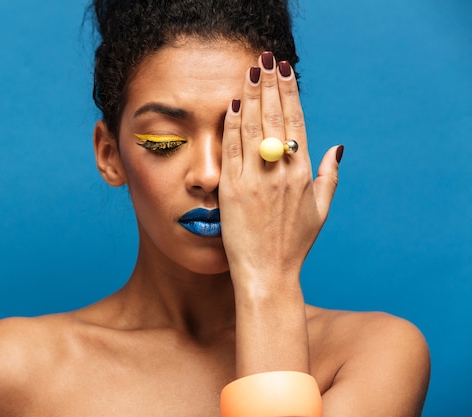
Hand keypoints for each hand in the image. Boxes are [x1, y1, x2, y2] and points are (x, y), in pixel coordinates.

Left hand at [219, 52, 341, 287]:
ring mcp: (255, 179)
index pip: (296, 122)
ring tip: (249, 73)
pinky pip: (231, 150)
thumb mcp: (321, 210)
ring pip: (252, 128)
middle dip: (269, 85)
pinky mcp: (232, 189)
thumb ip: (330, 177)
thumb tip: (339, 148)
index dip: (289, 94)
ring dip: (250, 97)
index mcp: (304, 173)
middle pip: (274, 118)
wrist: (267, 274)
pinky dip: (231, 126)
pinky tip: (231, 106)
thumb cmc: (294, 245)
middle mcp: (281, 172)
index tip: (285, 72)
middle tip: (265, 61)